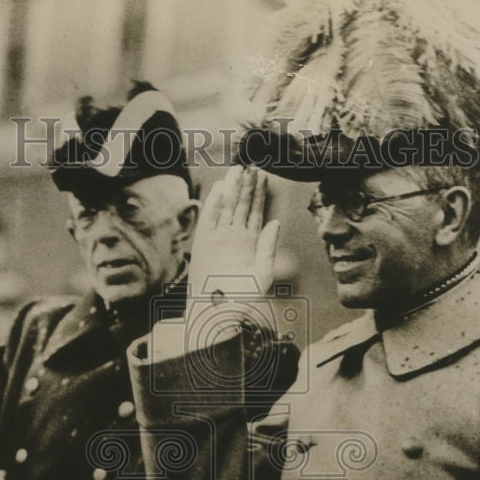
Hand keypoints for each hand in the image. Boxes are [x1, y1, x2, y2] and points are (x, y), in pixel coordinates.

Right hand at [188, 165, 279, 297]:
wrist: (217, 315)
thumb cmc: (242, 300)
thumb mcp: (263, 274)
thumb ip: (268, 248)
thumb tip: (275, 222)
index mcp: (250, 243)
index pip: (255, 212)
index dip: (259, 194)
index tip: (264, 175)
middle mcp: (234, 238)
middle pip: (241, 205)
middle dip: (246, 185)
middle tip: (251, 164)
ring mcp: (218, 239)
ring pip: (226, 208)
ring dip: (231, 189)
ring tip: (237, 170)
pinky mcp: (203, 244)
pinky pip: (209, 219)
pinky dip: (214, 204)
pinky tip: (221, 189)